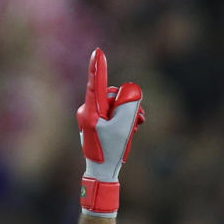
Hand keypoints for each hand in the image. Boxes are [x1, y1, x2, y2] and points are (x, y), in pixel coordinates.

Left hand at [77, 48, 144, 214]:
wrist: (102, 172)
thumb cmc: (110, 151)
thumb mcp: (124, 127)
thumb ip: (129, 105)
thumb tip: (131, 90)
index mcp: (90, 111)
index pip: (96, 84)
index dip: (99, 67)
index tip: (98, 51)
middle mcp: (88, 111)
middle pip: (111, 95)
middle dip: (126, 105)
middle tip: (135, 121)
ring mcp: (91, 117)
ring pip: (114, 105)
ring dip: (127, 114)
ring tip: (135, 127)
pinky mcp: (96, 123)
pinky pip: (112, 114)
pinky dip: (123, 119)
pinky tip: (130, 129)